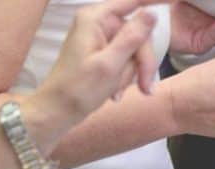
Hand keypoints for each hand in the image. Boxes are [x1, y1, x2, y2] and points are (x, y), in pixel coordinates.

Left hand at [36, 0, 165, 122]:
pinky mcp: (103, 51)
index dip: (156, 1)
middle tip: (145, 86)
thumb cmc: (78, 90)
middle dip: (143, 61)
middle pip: (138, 33)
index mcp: (96, 18)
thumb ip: (132, 37)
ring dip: (133, 73)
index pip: (133, 1)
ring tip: (118, 91)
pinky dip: (125, 76)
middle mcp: (98, 22)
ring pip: (135, 49)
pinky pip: (126, 59)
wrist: (58, 111)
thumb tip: (152, 13)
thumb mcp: (110, 64)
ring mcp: (101, 37)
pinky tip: (115, 92)